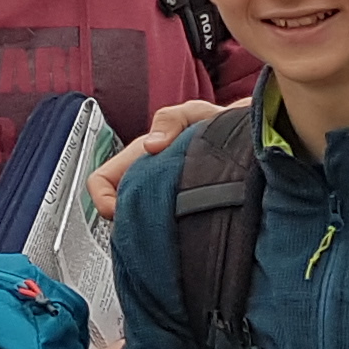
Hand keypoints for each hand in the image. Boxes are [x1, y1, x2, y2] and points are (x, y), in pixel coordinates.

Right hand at [90, 96, 234, 221]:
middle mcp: (144, 180)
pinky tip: (190, 232)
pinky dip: (172, 235)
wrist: (247, 139)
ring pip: (140, 223)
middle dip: (130, 221)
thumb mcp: (194, 113)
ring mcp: (161, 198)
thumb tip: (152, 145)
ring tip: (177, 230)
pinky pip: (165, 230)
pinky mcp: (180, 215)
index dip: (104, 199)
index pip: (101, 182)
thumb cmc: (217, 125)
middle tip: (156, 226)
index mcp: (138, 158)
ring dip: (152, 228)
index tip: (125, 211)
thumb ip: (171, 120)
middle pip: (118, 209)